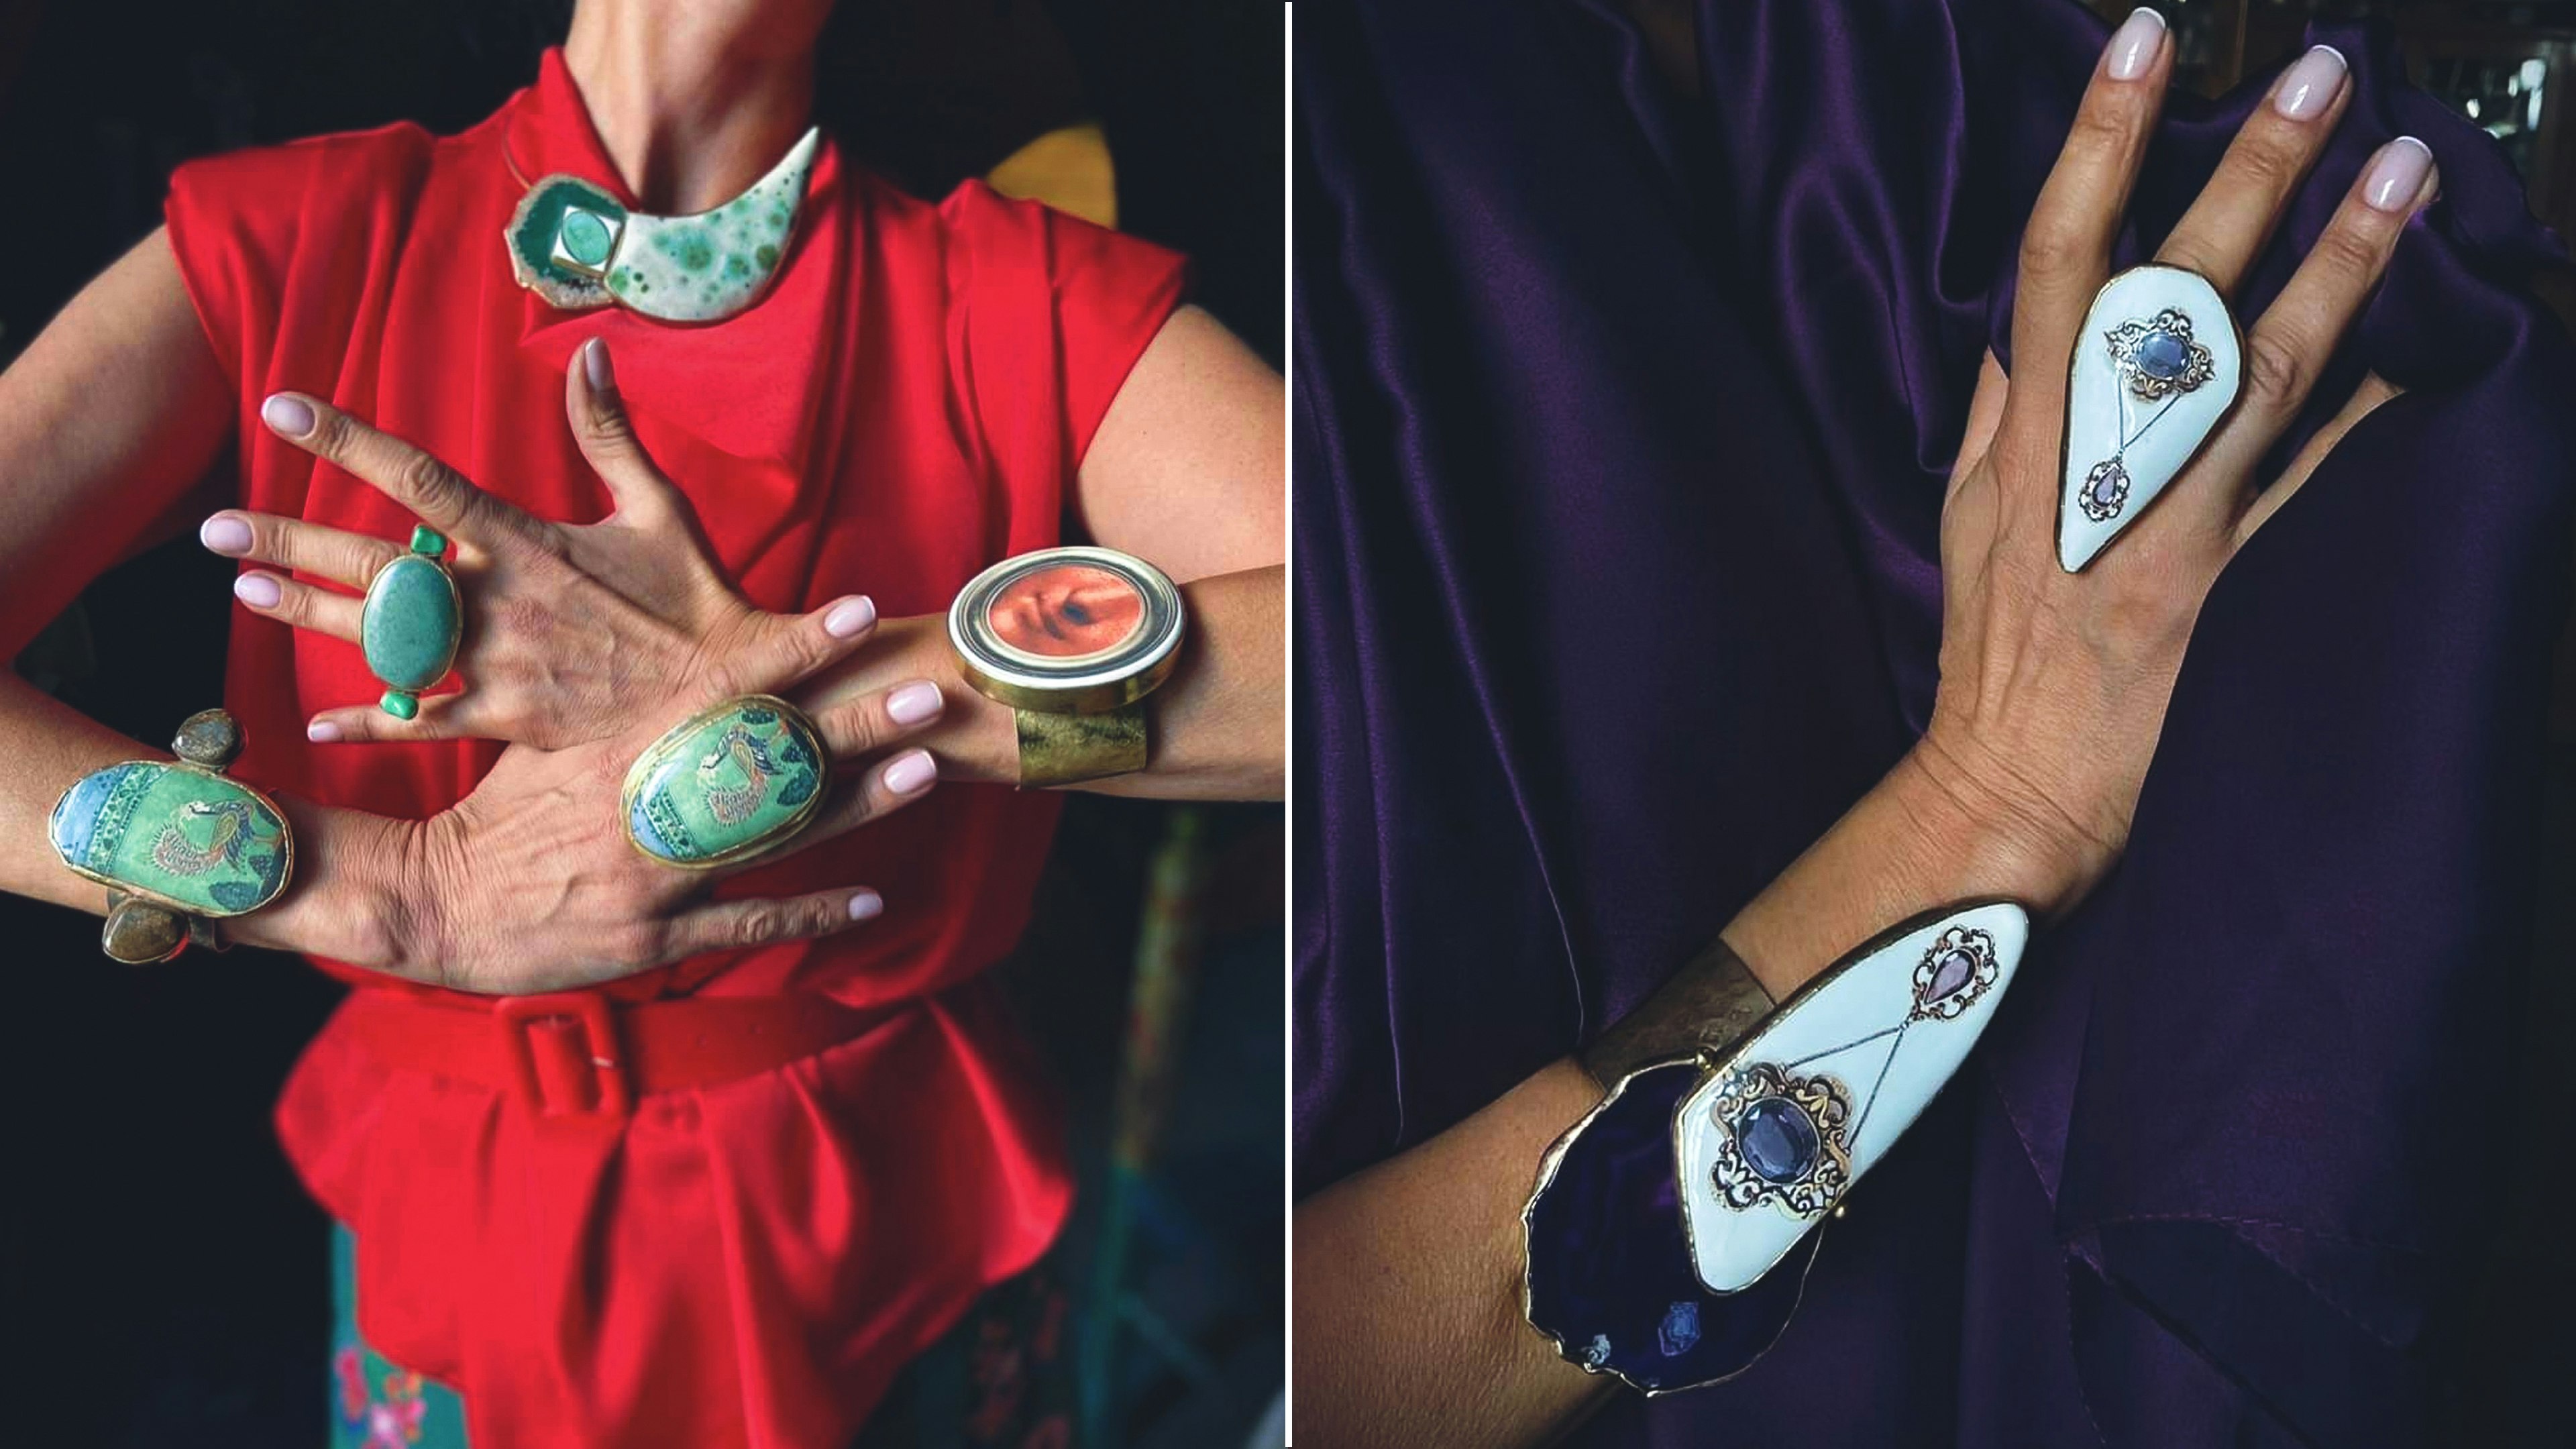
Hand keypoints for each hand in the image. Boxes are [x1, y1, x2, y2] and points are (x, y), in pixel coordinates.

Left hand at [200, 338, 835, 749]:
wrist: (732, 696)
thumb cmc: (699, 600)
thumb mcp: (662, 508)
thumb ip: (611, 433)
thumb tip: (590, 351)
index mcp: (530, 540)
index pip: (422, 478)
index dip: (348, 440)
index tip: (282, 409)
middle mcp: (502, 599)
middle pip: (374, 562)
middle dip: (287, 541)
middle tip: (212, 529)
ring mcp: (500, 663)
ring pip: (383, 637)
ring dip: (307, 615)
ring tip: (242, 592)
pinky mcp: (511, 719)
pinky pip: (424, 723)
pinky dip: (369, 723)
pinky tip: (315, 723)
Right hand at [376, 613, 949, 994]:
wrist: (430, 899)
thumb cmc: (500, 814)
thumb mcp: (552, 744)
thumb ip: (624, 711)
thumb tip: (679, 662)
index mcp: (626, 746)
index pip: (726, 685)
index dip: (796, 648)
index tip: (856, 611)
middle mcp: (651, 803)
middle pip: (772, 757)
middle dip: (857, 723)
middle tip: (930, 693)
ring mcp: (657, 873)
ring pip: (776, 833)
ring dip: (857, 804)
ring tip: (923, 772)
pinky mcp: (656, 935)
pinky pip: (749, 922)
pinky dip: (812, 912)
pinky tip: (871, 901)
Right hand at [1908, 22, 2428, 911]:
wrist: (2008, 780)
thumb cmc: (1986, 643)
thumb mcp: (1966, 506)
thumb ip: (2006, 403)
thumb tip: (2036, 312)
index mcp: (2017, 430)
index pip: (2053, 255)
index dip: (2098, 143)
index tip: (2141, 42)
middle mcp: (2091, 458)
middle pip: (2173, 290)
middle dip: (2244, 173)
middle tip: (2316, 73)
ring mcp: (2166, 513)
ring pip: (2264, 365)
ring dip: (2343, 257)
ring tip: (2403, 163)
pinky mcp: (2221, 569)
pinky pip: (2311, 468)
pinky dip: (2373, 396)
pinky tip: (2436, 330)